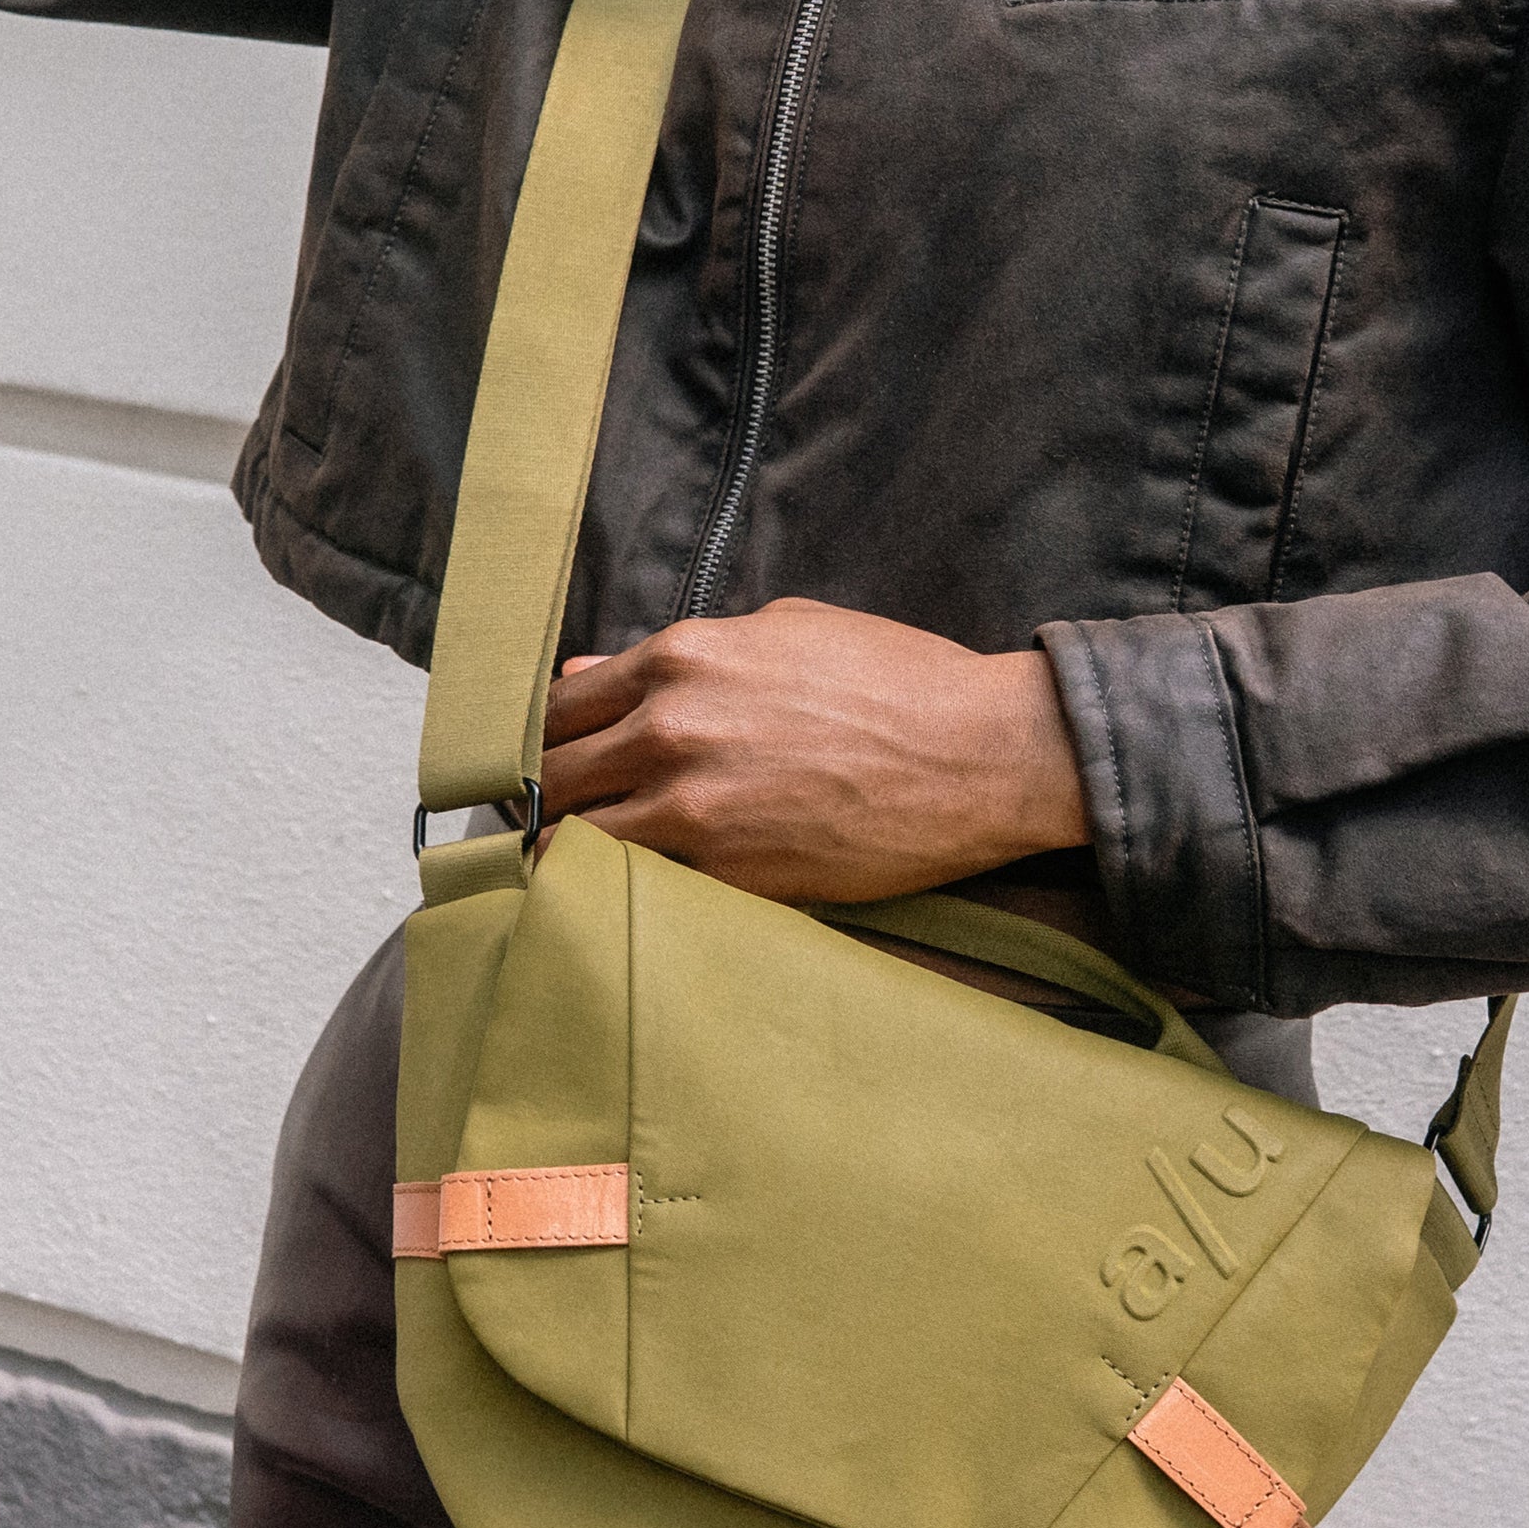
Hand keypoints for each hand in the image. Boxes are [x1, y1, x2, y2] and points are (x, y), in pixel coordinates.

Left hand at [537, 597, 1090, 904]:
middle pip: (553, 772)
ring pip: (575, 837)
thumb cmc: (897, 682)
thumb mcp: (784, 631)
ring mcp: (693, 806)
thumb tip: (589, 675)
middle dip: (545, 794)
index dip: (545, 736)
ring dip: (568, 850)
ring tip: (571, 864)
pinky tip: (618, 895)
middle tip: (549, 817)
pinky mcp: (728, 874)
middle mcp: (670, 727)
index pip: (562, 703)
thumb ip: (681, 658)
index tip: (548, 760)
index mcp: (683, 657)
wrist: (983, 754)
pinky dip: (616, 891)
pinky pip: (635, 885)